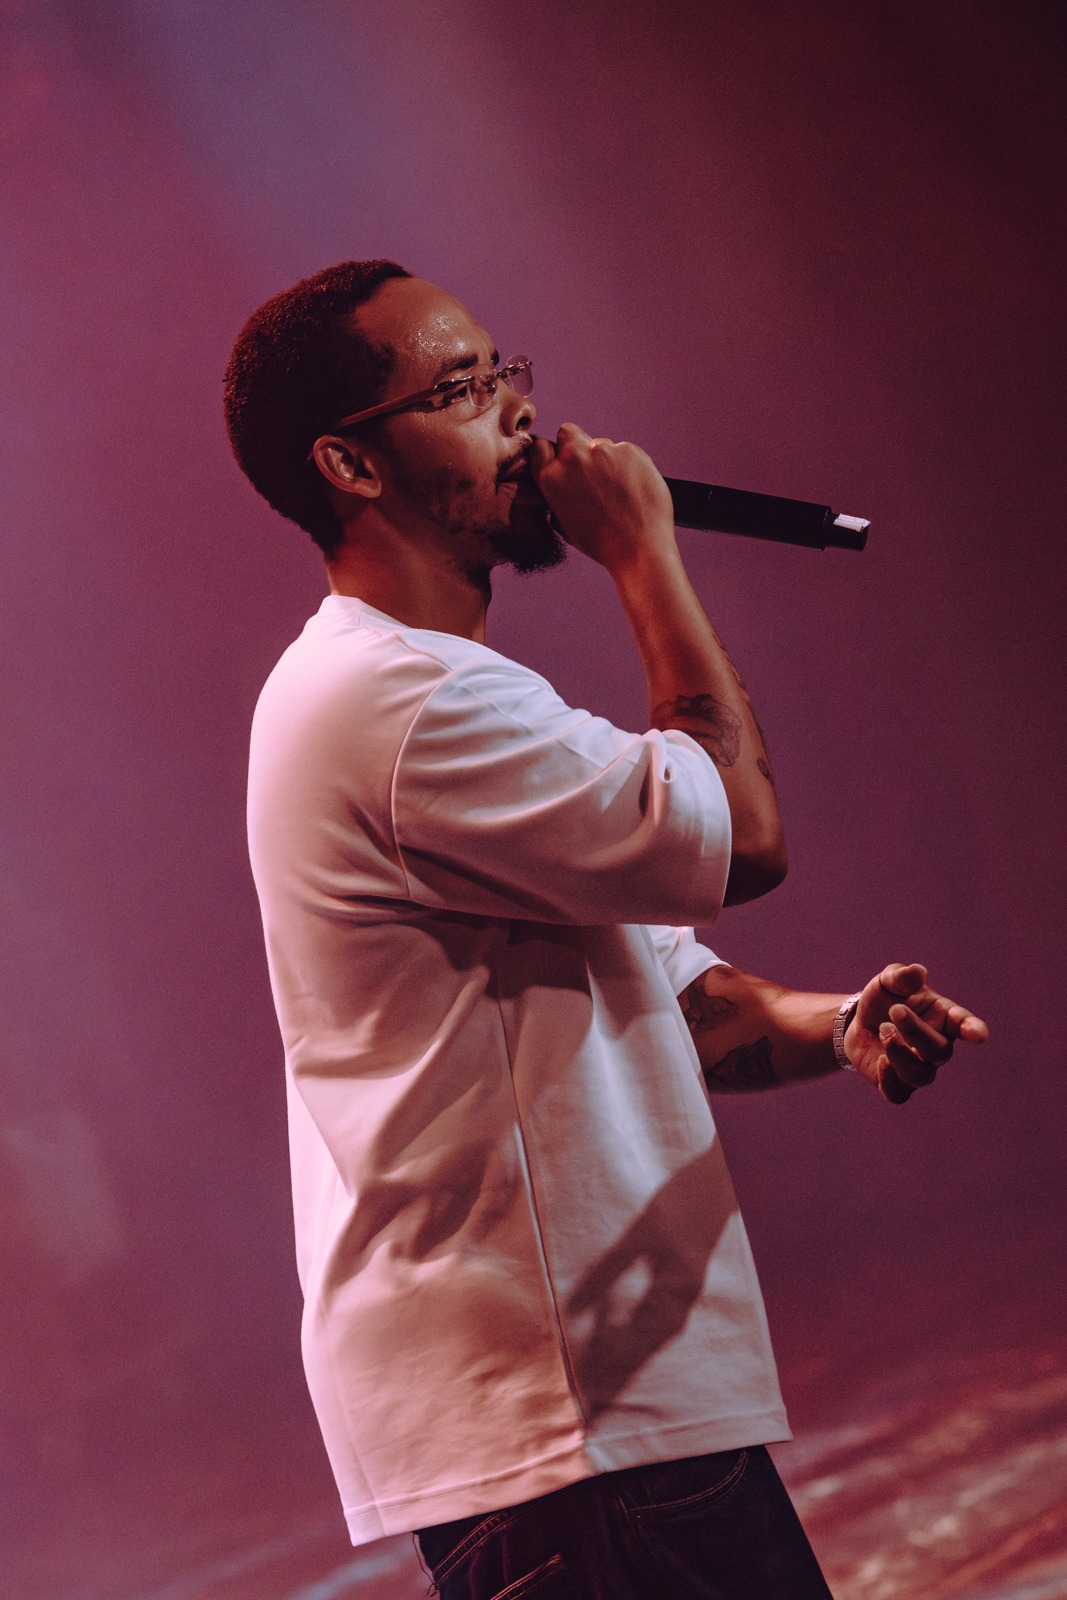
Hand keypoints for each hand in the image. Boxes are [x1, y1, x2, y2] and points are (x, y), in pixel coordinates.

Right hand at [528, 424, 676, 569]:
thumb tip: (561, 483)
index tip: (562, 461)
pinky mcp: (629, 450)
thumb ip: (558, 496)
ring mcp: (602, 451)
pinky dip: (629, 464)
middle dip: (577, 446)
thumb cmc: (602, 543)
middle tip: (591, 469)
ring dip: (606, 459)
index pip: (541, 447)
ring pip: (600, 444)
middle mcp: (573, 459)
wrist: (639, 548)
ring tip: (618, 490)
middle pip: (569, 432)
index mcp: (551, 478)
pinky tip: (633, 487)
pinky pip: (625, 451)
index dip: (552, 454)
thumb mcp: (565, 523)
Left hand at [844, 962, 988, 1103]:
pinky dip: (890, 1081)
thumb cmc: (884, 998)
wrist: (859, 1020)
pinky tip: (881, 1062)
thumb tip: (917, 972)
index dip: (973, 1030)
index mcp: (944, 1017)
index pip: (965, 1025)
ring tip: (884, 1030)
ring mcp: (919, 1067)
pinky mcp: (897, 1084)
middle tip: (894, 1010)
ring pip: (921, 1075)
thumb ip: (901, 976)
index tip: (978, 1034)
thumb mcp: (888, 981)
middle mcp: (936, 1046)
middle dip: (917, 1032)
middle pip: (940, 1052)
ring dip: (900, 1054)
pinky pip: (899, 1094)